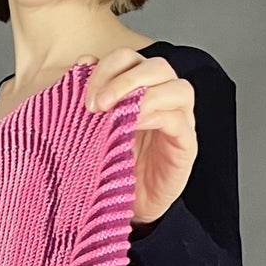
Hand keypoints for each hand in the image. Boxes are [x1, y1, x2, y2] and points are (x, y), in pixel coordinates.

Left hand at [81, 49, 196, 228]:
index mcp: (137, 90)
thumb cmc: (107, 166)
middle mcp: (162, 99)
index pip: (129, 59)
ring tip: (113, 113)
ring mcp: (178, 120)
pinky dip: (155, 115)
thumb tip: (79, 67)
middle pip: (155, 66)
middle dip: (122, 78)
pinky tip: (133, 125)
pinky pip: (179, 118)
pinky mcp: (186, 144)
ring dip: (141, 92)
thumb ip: (88, 100)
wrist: (121, 206)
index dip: (105, 67)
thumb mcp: (90, 129)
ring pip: (176, 86)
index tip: (81, 89)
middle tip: (96, 103)